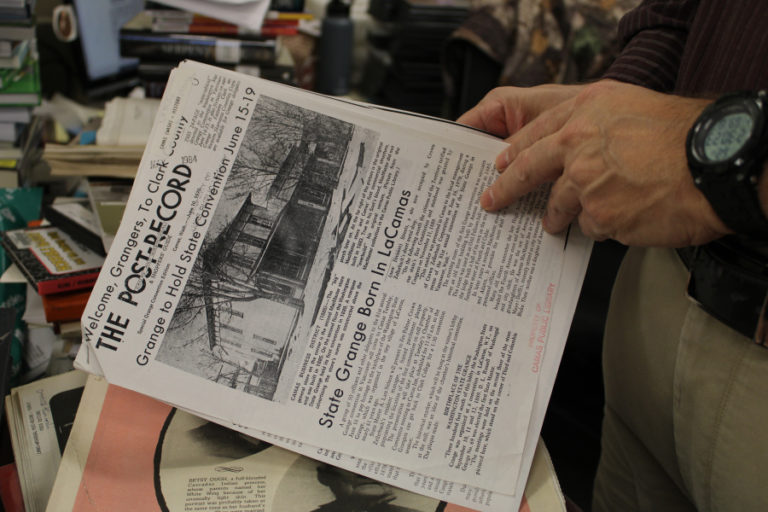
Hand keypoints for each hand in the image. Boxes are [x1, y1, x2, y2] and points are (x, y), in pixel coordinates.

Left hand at [462, 80, 730, 246]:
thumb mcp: (630, 104)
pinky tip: (628, 214)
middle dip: (504, 188)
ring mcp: (587, 184)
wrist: (714, 164)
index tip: (500, 164)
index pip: (535, 133)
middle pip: (528, 170)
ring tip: (573, 219)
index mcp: (584, 113)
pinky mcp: (601, 217)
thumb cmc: (681, 134)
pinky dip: (605, 224)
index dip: (514, 151)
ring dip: (562, 215)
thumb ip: (592, 121)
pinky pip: (593, 227)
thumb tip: (567, 143)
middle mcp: (578, 146)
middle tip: (491, 201)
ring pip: (561, 206)